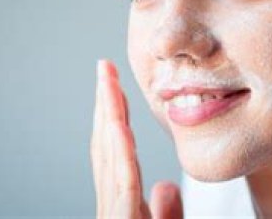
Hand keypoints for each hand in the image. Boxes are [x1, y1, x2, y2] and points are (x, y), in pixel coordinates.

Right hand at [93, 59, 182, 218]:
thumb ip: (166, 212)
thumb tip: (166, 186)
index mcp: (121, 208)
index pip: (116, 155)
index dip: (114, 117)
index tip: (115, 86)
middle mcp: (112, 207)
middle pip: (106, 148)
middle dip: (105, 105)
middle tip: (105, 68)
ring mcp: (113, 216)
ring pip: (110, 160)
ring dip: (109, 116)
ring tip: (108, 80)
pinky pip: (124, 187)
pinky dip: (121, 155)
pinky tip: (119, 125)